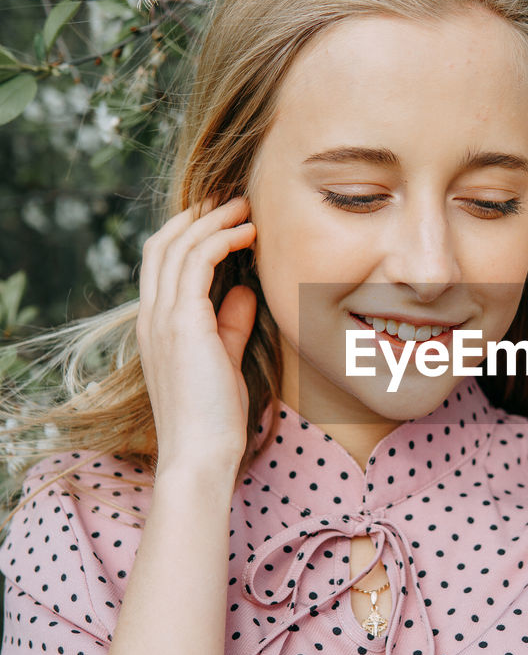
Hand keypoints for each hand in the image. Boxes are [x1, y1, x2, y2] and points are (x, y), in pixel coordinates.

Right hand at [136, 196, 257, 474]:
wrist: (201, 456)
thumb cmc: (215, 420)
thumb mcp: (224, 361)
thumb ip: (230, 325)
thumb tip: (243, 291)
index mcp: (156, 326)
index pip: (161, 263)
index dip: (189, 233)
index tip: (224, 218)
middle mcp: (152, 317)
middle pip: (163, 243)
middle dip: (197, 215)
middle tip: (232, 199)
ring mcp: (162, 318)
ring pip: (178, 245)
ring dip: (213, 219)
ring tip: (246, 207)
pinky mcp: (182, 322)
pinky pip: (196, 261)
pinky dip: (222, 239)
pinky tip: (248, 234)